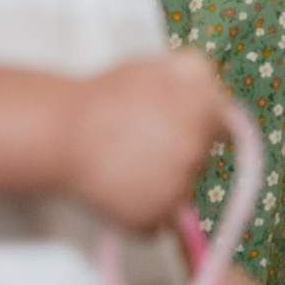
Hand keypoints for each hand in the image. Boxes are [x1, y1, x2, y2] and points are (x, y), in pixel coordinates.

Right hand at [60, 50, 229, 232]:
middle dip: (178, 149)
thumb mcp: (155, 65)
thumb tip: (216, 93)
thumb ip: (196, 73)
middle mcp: (196, 150)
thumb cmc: (104, 96)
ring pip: (178, 188)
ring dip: (160, 179)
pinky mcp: (154, 218)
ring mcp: (177, 188)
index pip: (221, 122)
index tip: (175, 122)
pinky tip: (118, 185)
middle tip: (141, 140)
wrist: (63, 134)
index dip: (198, 121)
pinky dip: (141, 208)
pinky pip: (158, 218)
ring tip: (124, 161)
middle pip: (199, 156)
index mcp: (201, 110)